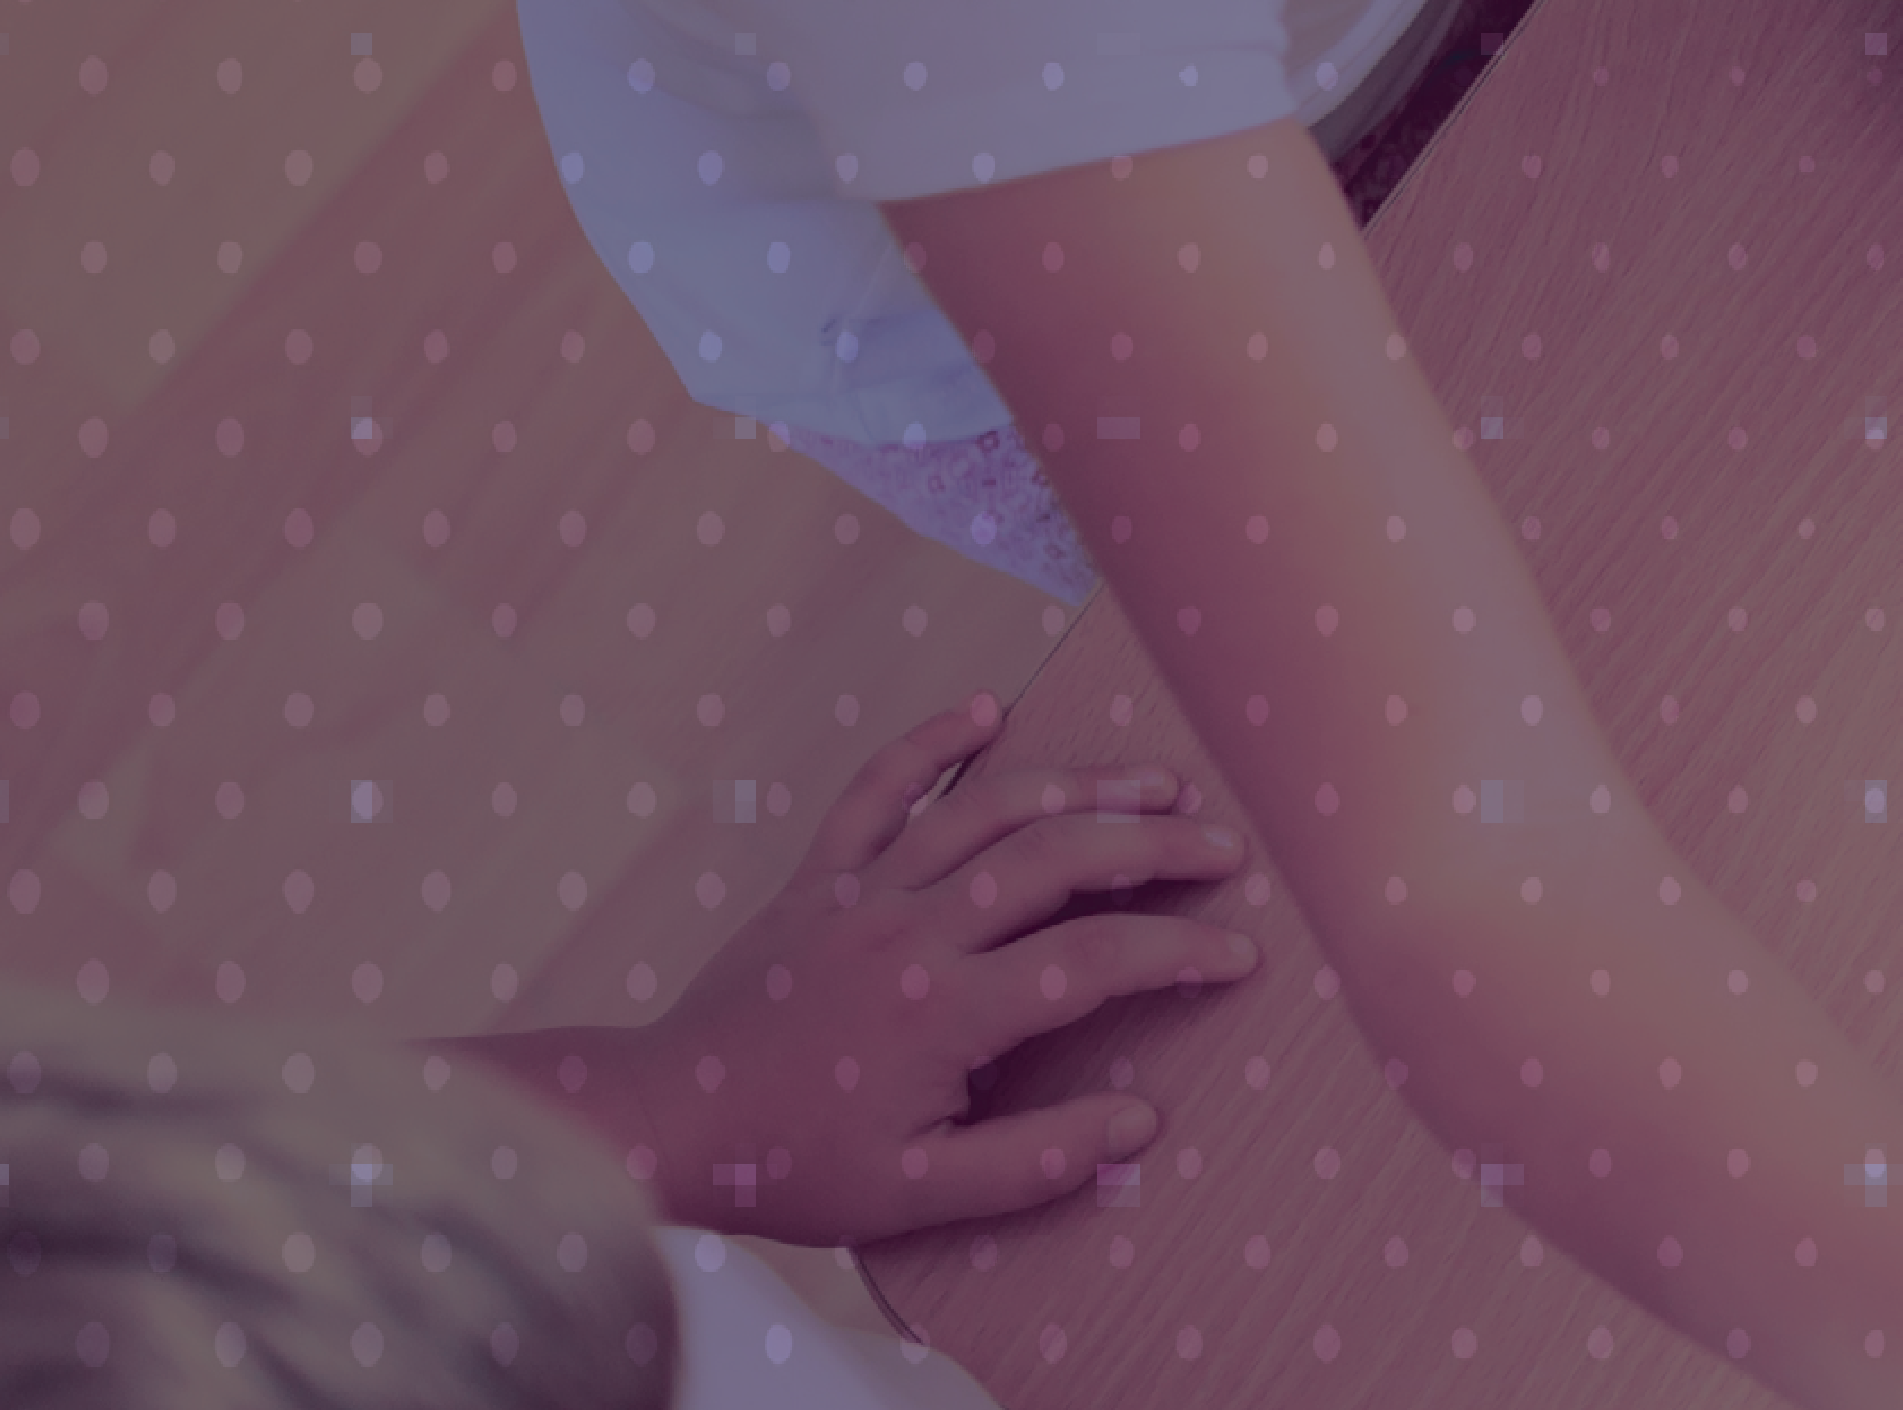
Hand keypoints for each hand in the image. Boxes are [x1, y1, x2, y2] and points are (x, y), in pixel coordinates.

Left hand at [506, 694, 1267, 1243]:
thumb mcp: (919, 1194)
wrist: (662, 1122)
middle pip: (1059, 858)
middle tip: (1226, 849)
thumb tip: (1139, 1121)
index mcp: (943, 1013)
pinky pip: (879, 789)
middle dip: (1157, 846)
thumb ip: (1036, 1161)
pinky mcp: (818, 875)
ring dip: (1081, 786)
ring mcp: (861, 892)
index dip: (1181, 953)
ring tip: (1155, 785)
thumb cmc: (791, 1163)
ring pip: (988, 809)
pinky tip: (986, 709)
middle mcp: (910, 932)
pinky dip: (932, 740)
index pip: (1095, 963)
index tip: (1239, 953)